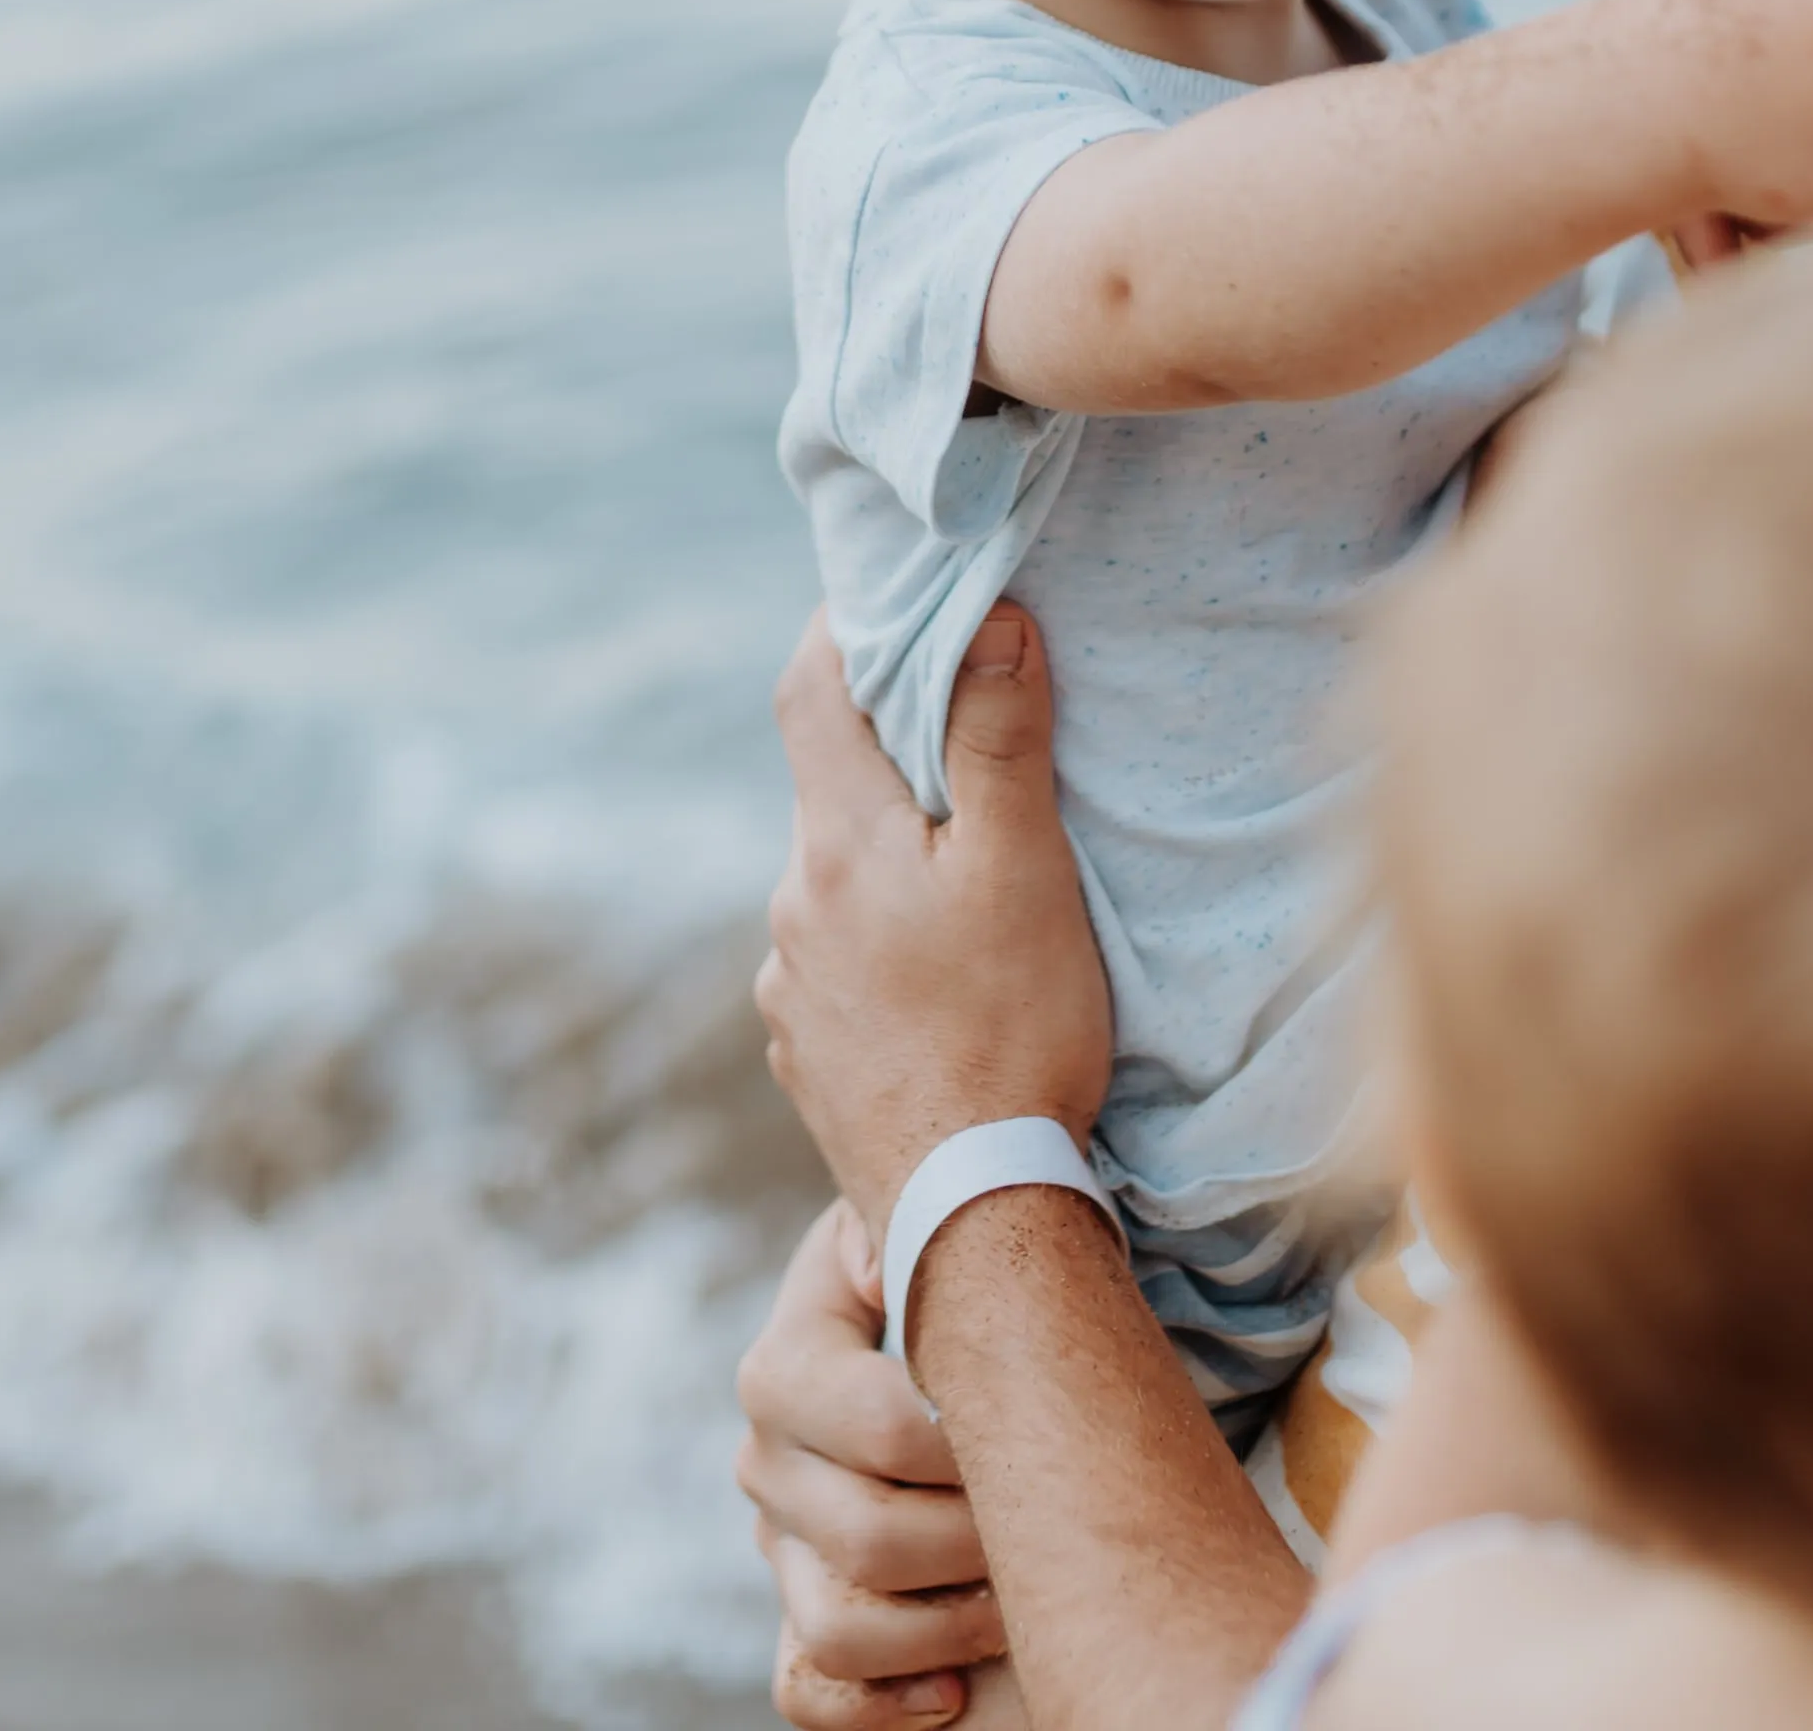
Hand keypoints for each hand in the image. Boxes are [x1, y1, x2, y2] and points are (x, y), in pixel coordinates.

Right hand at [734, 1199, 1007, 1728]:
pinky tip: (953, 1685)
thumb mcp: (957, 1235)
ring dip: (952, 1627)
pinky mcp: (802, 1623)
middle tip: (1054, 1526)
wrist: (977, 1346)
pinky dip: (883, 1704)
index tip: (1034, 1434)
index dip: (964, 1451)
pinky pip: (808, 1691)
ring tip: (1023, 1601)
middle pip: (866, 1538)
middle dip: (982, 1545)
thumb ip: (941, 1227)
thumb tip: (926, 1244)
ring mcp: (779, 1547)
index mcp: (791, 1356)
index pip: (870, 1424)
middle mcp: (769, 1455)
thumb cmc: (986, 1289)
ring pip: (840, 1626)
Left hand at [759, 605, 1110, 1220]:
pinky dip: (881, 946)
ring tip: (969, 887)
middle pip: (828, 792)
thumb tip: (991, 620)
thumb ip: (999, 741)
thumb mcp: (1024, 870)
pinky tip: (941, 982)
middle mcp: (791, 909)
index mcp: (837, 846)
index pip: (808, 693)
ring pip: (834, 885)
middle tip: (964, 745)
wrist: (968, 1211)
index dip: (840, 631)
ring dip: (887, 864)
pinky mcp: (806, 1057)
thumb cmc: (1011, 1030)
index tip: (881, 601)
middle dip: (886, 759)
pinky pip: (835, 967)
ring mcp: (789, 991)